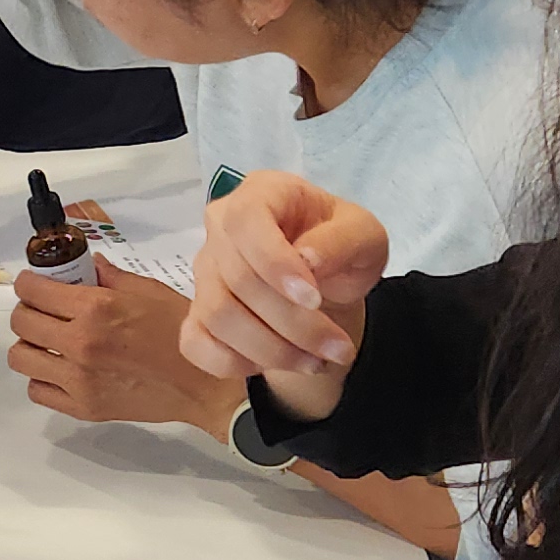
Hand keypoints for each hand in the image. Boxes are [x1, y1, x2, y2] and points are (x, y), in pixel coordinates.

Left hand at [7, 266, 244, 430]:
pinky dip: (43, 378)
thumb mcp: (149, 291)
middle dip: (28, 310)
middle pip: (21, 323)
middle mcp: (80, 343)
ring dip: (31, 345)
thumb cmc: (181, 332)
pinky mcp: (83, 407)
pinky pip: (38, 391)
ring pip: (21, 358)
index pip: (33, 291)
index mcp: (95, 308)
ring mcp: (78, 379)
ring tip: (49, 342)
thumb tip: (88, 265)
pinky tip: (61, 370)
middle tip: (43, 311)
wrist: (204, 383)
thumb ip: (111, 277)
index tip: (34, 284)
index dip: (29, 283)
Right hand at [179, 175, 390, 419]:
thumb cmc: (340, 245)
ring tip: (316, 362)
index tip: (313, 299)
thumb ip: (341, 241)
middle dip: (292, 324)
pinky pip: (195, 344)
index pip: (245, 221)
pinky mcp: (197, 312)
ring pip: (218, 316)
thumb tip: (307, 259)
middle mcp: (220, 228)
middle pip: (236, 279)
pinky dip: (233, 363)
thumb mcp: (364, 235)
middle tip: (338, 349)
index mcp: (261, 194)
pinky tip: (272, 364)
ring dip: (271, 350)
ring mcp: (204, 271)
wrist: (326, 278)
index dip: (274, 263)